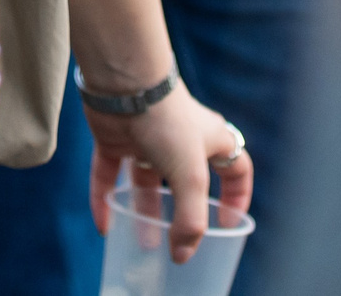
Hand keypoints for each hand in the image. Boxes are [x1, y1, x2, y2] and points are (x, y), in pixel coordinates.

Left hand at [85, 84, 253, 263]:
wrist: (125, 84)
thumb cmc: (168, 123)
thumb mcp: (190, 177)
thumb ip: (189, 220)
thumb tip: (182, 255)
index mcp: (210, 140)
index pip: (235, 168)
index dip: (236, 196)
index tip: (227, 222)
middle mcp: (180, 139)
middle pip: (185, 181)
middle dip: (180, 211)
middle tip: (176, 241)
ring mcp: (146, 137)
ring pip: (145, 179)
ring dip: (142, 209)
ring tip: (140, 242)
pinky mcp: (115, 138)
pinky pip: (110, 173)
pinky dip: (105, 198)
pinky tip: (103, 225)